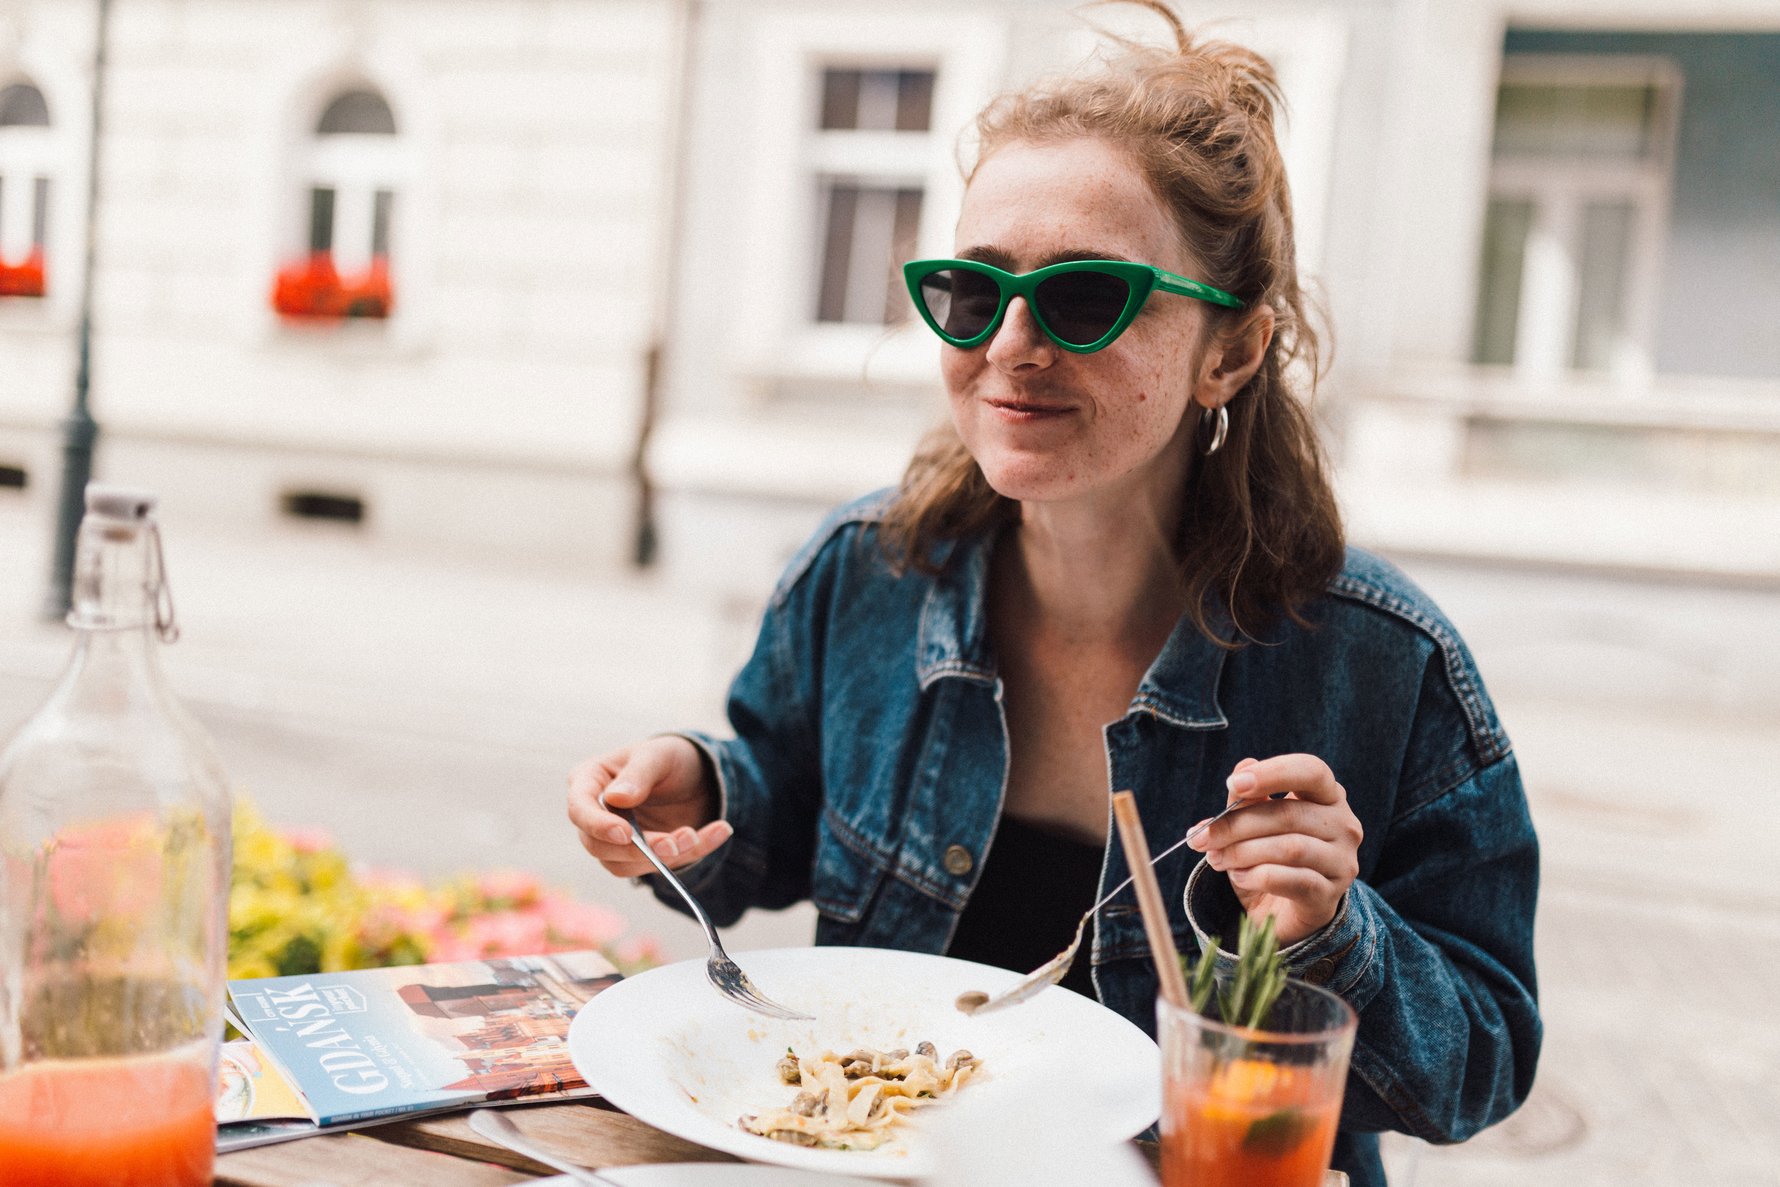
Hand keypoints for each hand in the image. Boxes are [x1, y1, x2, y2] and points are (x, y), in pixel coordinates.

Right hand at [566, 737, 732, 877]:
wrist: (696, 777)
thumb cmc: (668, 758)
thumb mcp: (659, 755)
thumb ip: (638, 773)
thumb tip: (616, 798)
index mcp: (589, 781)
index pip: (579, 809)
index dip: (599, 825)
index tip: (626, 834)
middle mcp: (595, 815)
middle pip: (599, 846)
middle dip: (639, 849)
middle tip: (675, 842)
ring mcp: (615, 840)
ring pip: (626, 864)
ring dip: (664, 857)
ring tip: (697, 835)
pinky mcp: (640, 858)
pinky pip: (657, 867)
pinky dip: (690, 854)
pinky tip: (719, 832)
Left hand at [1186, 754, 1361, 945]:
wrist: (1285, 912)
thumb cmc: (1270, 855)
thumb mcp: (1255, 823)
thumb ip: (1248, 798)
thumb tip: (1241, 770)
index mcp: (1329, 796)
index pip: (1311, 771)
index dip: (1272, 773)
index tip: (1232, 784)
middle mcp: (1344, 826)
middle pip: (1289, 814)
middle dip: (1237, 824)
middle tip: (1202, 837)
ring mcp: (1342, 862)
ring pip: (1290, 848)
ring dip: (1242, 852)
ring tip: (1216, 858)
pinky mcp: (1330, 896)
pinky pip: (1291, 881)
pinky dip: (1256, 876)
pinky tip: (1238, 877)